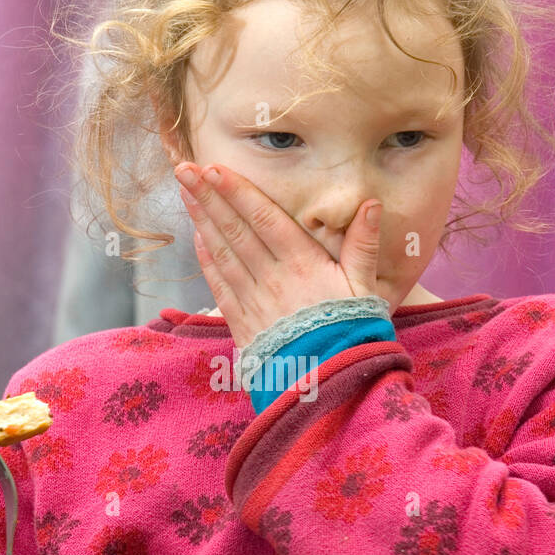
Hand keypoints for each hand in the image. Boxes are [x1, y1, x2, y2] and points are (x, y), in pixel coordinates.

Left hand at [175, 161, 396, 349]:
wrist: (329, 386)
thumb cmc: (353, 334)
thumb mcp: (366, 289)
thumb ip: (364, 245)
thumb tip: (370, 204)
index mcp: (303, 265)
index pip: (264, 219)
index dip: (238, 192)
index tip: (214, 168)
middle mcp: (273, 278)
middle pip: (235, 230)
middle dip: (209, 197)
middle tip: (184, 169)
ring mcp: (254, 300)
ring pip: (223, 252)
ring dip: (202, 221)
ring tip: (185, 192)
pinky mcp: (243, 323)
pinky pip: (220, 286)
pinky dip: (206, 260)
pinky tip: (197, 238)